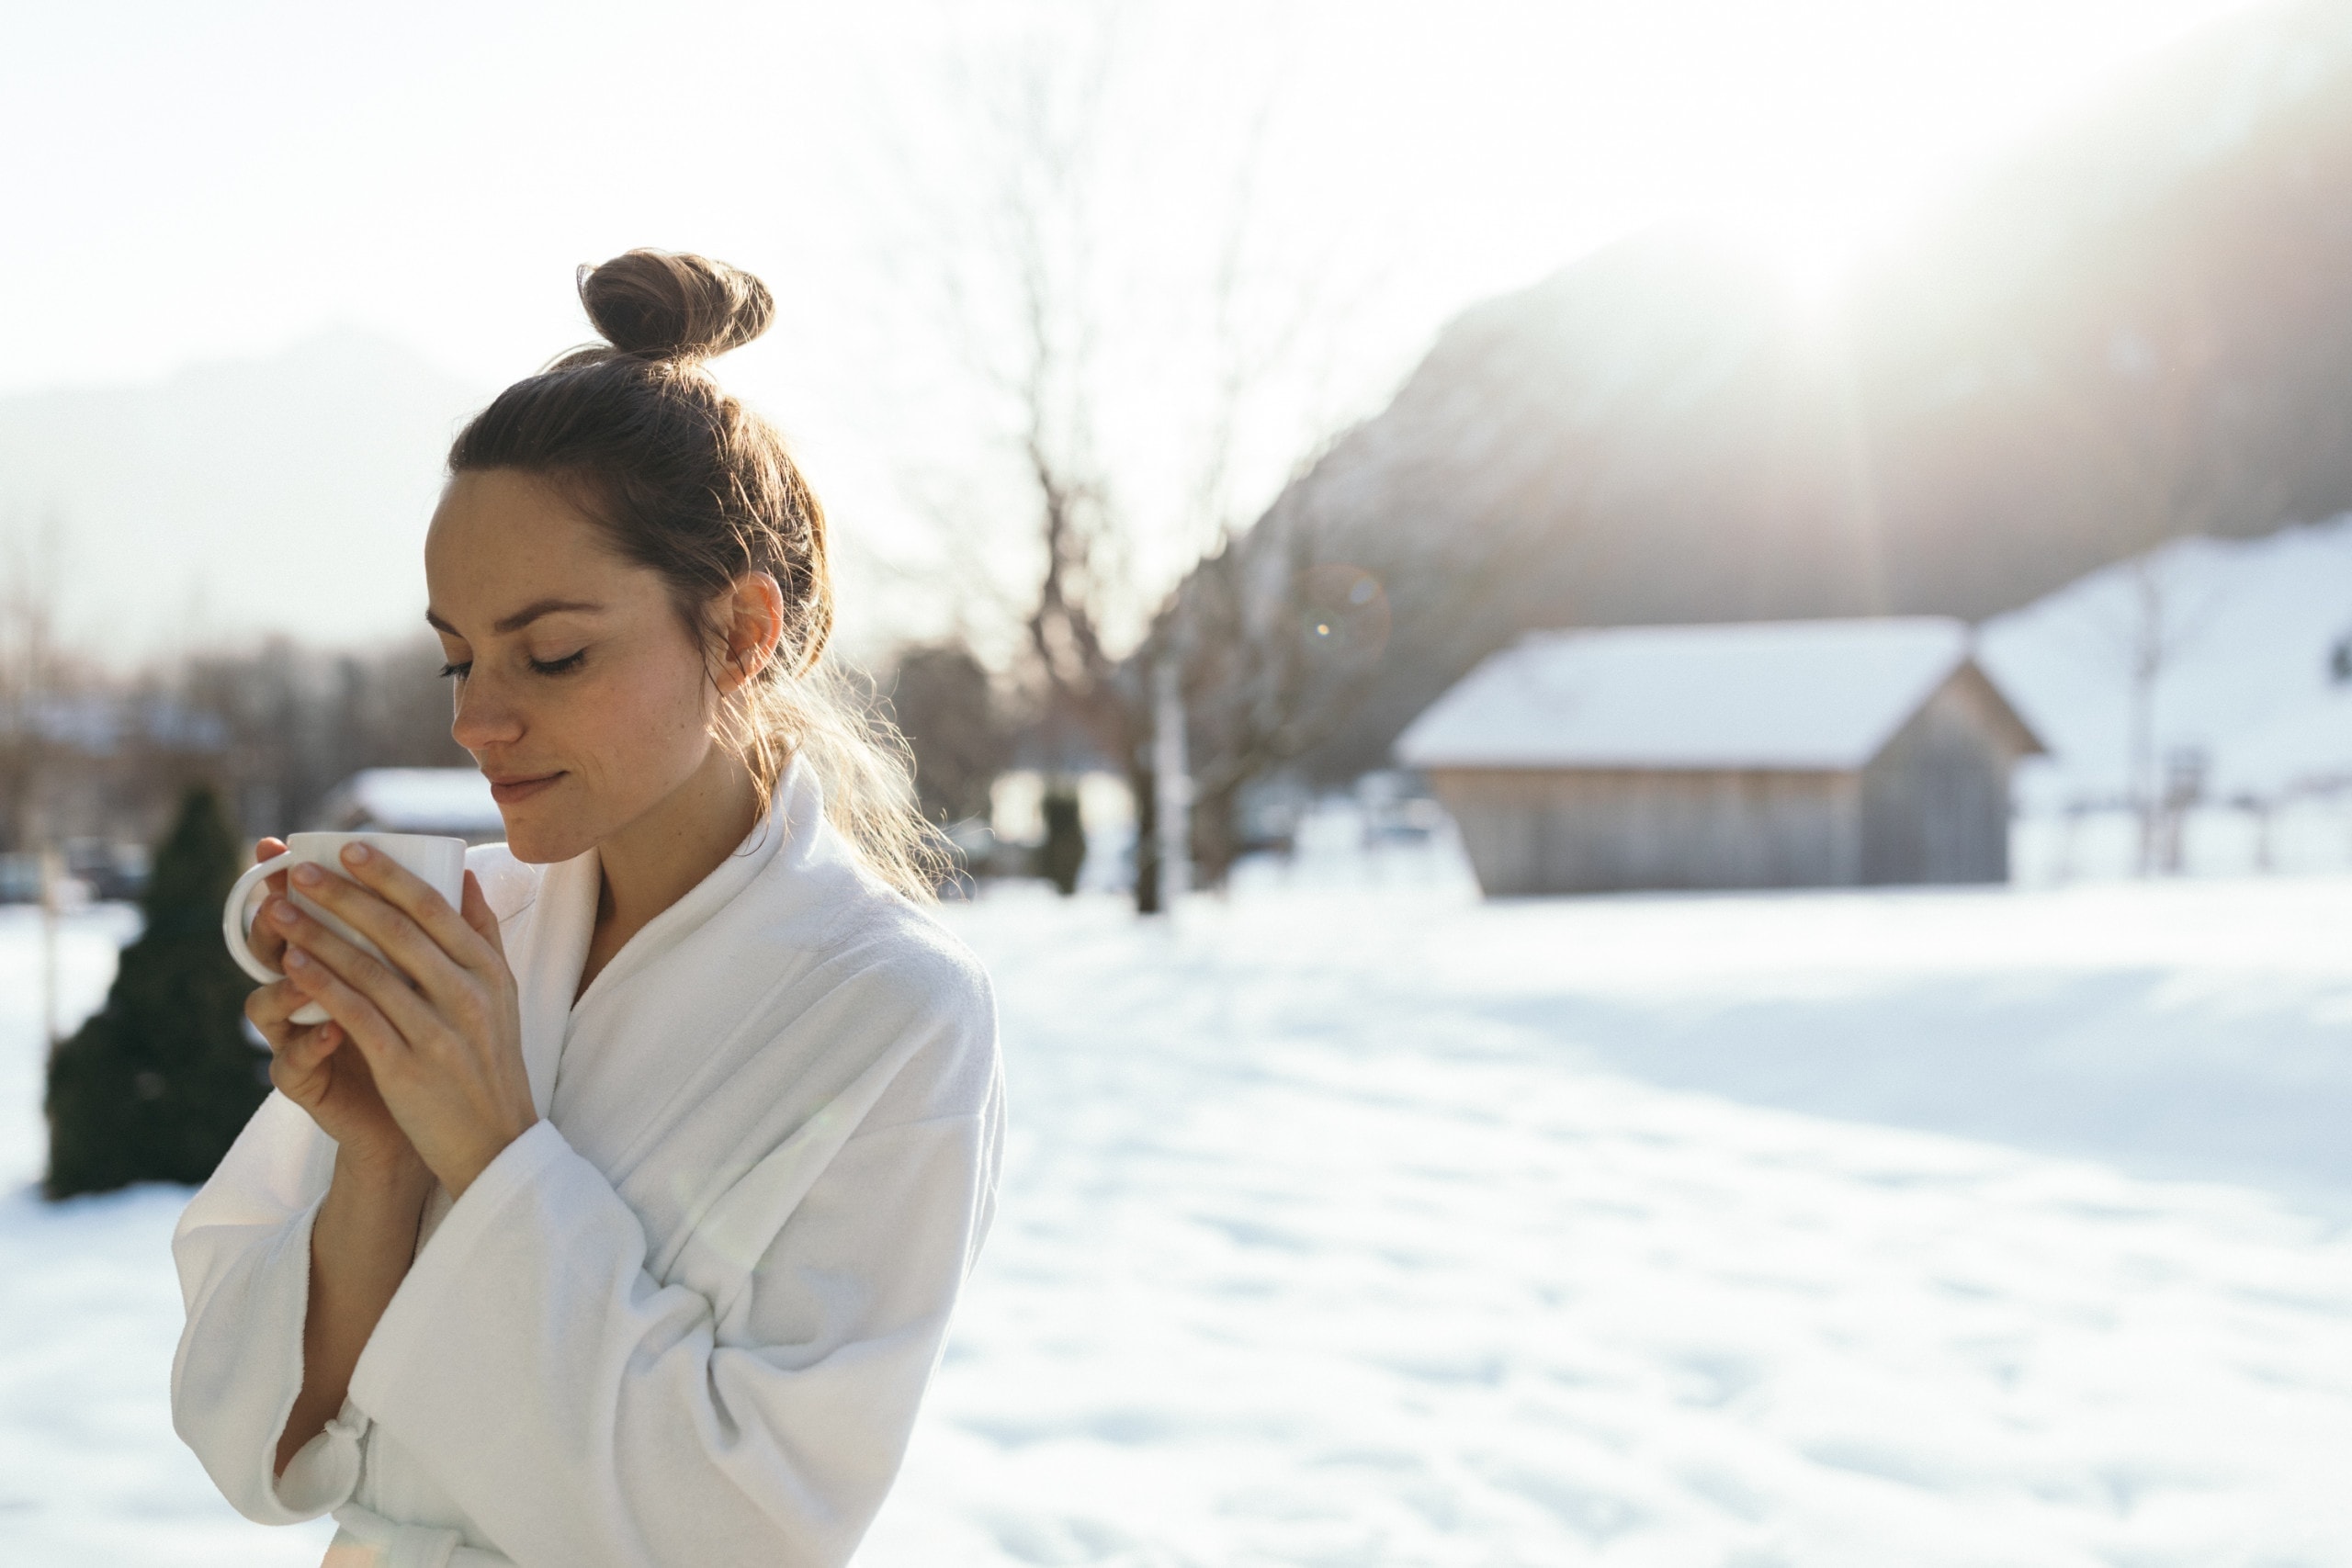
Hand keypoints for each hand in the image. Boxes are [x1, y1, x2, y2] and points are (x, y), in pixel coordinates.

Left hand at [274, 844, 536, 1196]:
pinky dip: (323, 985)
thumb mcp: (504, 996)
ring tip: (278, 910)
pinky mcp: (406, 1066)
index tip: (350, 846)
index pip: (436, 908)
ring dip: (319, 934)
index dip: (389, 874)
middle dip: (343, 894)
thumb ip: (483, 936)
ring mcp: (438, 1030)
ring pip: (370, 969)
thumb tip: (466, 874)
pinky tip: (293, 965)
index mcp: (490, 972)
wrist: (496, 1143)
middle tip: (299, 869)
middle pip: (398, 930)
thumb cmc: (490, 1064)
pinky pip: (357, 1015)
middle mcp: (468, 994)